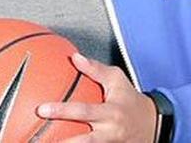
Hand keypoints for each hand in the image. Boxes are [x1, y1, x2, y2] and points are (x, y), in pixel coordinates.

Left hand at [35, 53, 158, 142]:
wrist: (153, 124)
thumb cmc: (130, 100)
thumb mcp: (117, 80)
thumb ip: (95, 69)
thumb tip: (74, 57)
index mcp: (110, 113)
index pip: (83, 111)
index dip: (61, 111)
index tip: (41, 109)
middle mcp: (109, 132)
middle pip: (82, 140)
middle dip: (61, 141)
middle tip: (37, 139)